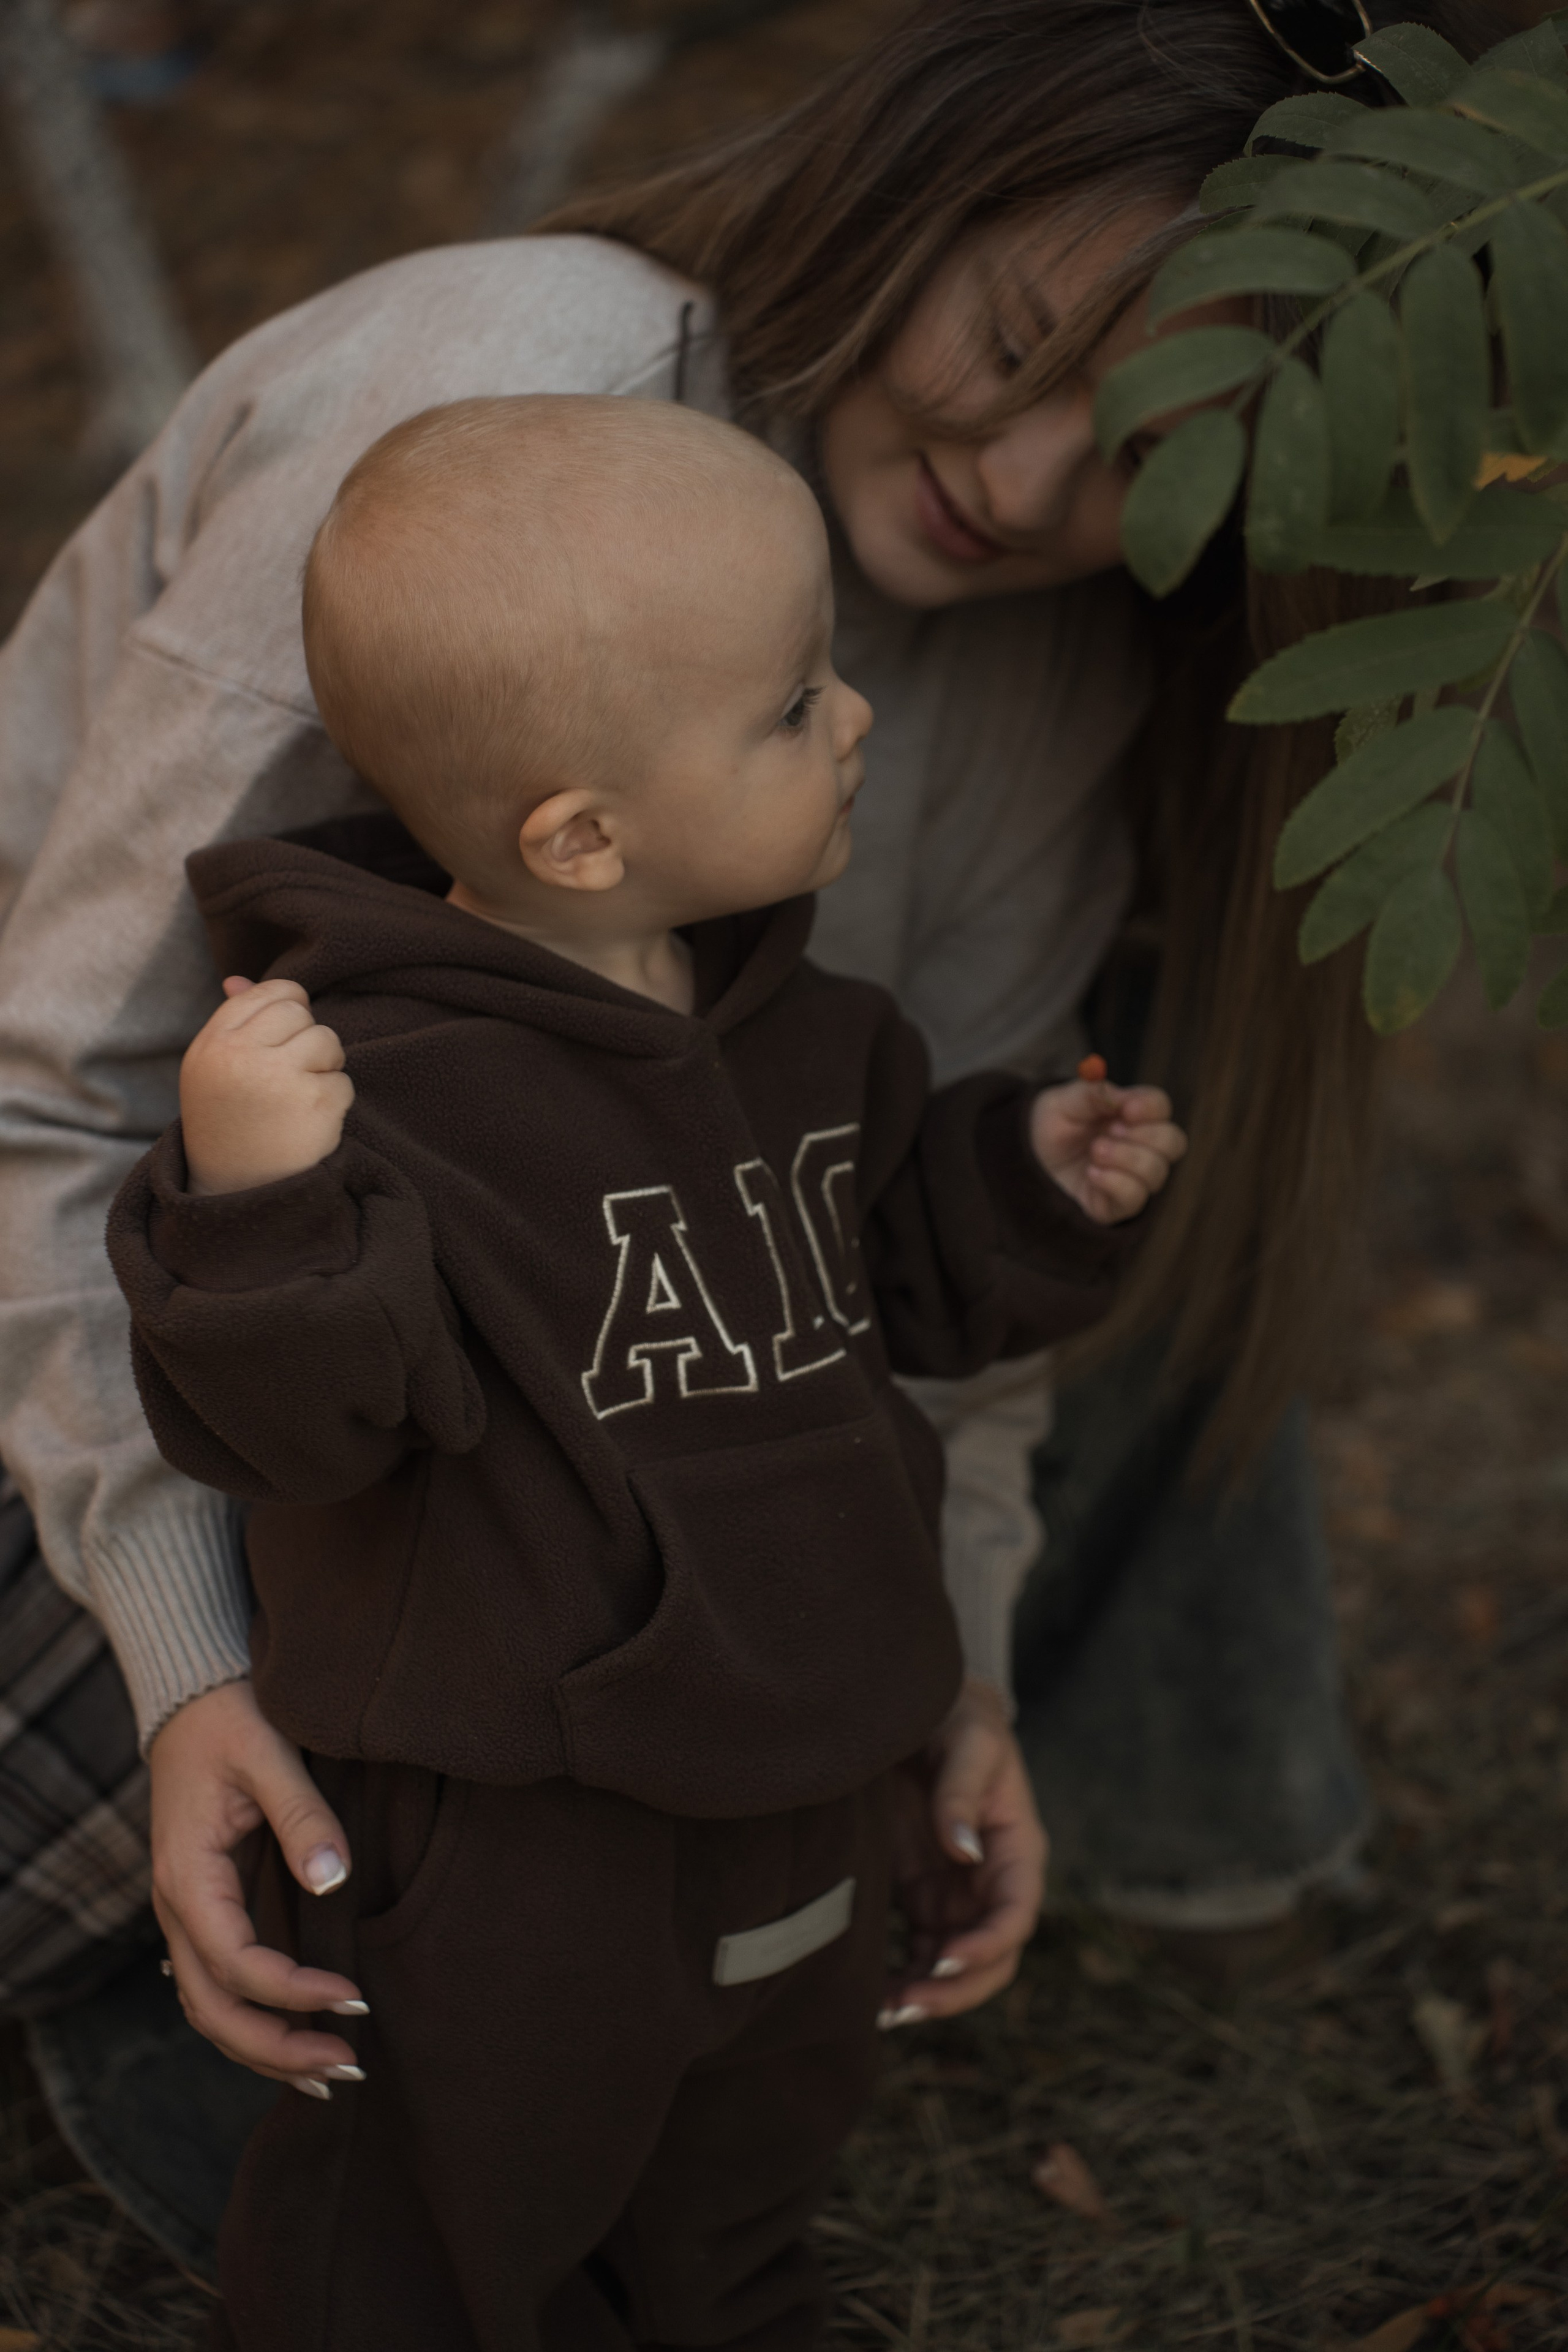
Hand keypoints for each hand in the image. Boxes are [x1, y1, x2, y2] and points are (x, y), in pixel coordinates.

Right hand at [149, 1678, 366, 2095]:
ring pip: (209, 2009)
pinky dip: (252, 2021)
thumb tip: (333, 1879)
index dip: (293, 1992)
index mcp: (189, 1876)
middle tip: (347, 2065)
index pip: (235, 1963)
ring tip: (328, 2075)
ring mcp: (186, 1913)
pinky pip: (216, 1985)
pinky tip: (292, 2040)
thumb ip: (302, 1816)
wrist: (193, 1696)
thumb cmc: (232, 1717)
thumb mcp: (269, 1753)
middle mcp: (178, 1907)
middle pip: (213, 2009)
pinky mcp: (204, 1909)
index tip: (353, 1996)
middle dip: (276, 2048)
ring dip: (264, 2049)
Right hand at [180, 976, 351, 1195]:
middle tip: (292, 1073)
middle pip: (300, 1014)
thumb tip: (239, 978)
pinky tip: (308, 1124)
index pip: (264, 994)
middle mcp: (241, 1057)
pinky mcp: (315, 1104)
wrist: (237, 1193)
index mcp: (213, 1045)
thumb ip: (232, 1024)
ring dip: (324, 1067)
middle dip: (306, 1038)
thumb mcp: (214, 1071)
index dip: (287, 1006)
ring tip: (298, 1098)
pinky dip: (335, 1102)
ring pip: (328, 1041)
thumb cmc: (228, 1123)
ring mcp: (279, 1080)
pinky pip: (344, 1081)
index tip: (288, 1032)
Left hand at [881, 1676, 1047, 2025]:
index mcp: (1017, 1849)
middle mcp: (990, 1881)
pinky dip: (904, 1976)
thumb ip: (962, 1791)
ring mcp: (956, 1892)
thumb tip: (962, 1850)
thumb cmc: (954, 1716)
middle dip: (955, 1988)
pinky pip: (921, 1950)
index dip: (988, 1944)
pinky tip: (872, 1994)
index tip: (948, 1957)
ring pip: (955, 1964)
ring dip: (928, 1993)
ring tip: (885, 2010)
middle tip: (907, 2005)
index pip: (1016, 1913)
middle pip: (990, 1958)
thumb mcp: (967, 1740)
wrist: (921, 1709)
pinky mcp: (922, 1894)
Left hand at [1030, 1072, 1185, 1223]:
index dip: (1151, 1107)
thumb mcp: (1062, 1102)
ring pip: (1157, 1172)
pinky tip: (1092, 1173)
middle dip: (1144, 1135)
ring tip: (1095, 1151)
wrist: (1023, 1163)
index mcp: (1130, 1115)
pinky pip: (1135, 1198)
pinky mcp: (1117, 1206)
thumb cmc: (1049, 1129)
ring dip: (1126, 1158)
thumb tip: (1124, 1097)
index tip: (1127, 1109)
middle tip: (1110, 1132)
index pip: (1161, 1107)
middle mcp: (1139, 1147)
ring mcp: (1131, 1178)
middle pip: (1173, 1141)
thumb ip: (1093, 1094)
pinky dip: (1115, 1182)